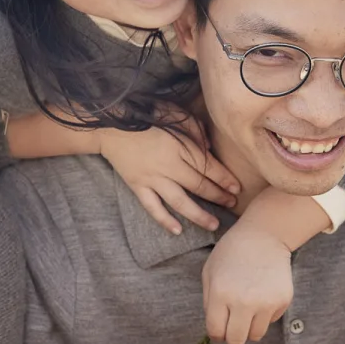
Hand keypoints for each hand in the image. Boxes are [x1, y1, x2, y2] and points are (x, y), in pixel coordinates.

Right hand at [99, 117, 239, 234]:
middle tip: (232, 204)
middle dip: (218, 196)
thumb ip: (193, 128)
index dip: (224, 178)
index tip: (237, 188)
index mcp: (179, 146)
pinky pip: (152, 207)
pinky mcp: (137, 186)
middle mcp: (167, 166)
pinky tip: (177, 230)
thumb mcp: (172, 113)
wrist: (108, 125)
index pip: (208, 166)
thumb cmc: (143, 115)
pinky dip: (164, 220)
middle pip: (198, 186)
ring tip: (213, 224)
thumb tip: (209, 148)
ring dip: (198, 215)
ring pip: (179, 202)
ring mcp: (152, 178)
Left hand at [201, 217, 294, 343]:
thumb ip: (208, 303)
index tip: (219, 330)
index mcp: (221, 295)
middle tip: (233, 325)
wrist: (263, 237)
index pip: (216, 332)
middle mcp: (244, 302)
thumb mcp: (209, 273)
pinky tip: (261, 296)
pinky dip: (264, 315)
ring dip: (249, 328)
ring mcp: (266, 303)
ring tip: (247, 311)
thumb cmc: (231, 253)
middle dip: (232, 337)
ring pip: (256, 335)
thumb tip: (215, 329)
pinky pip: (270, 321)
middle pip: (236, 340)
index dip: (216, 334)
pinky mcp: (283, 301)